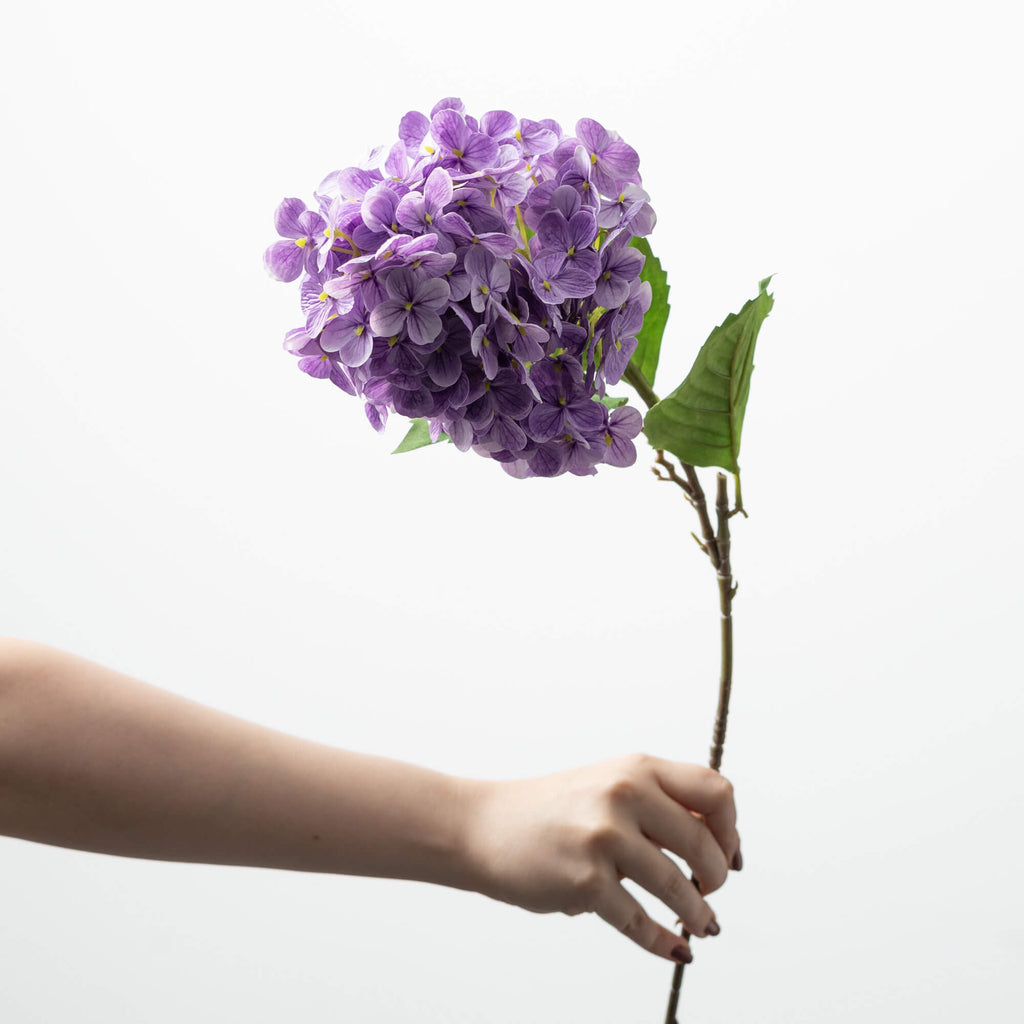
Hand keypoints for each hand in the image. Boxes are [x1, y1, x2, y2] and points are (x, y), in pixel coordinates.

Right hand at [463, 753, 739, 962]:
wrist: (483, 826)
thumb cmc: (550, 810)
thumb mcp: (608, 785)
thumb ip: (657, 804)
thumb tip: (718, 845)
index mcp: (636, 768)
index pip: (714, 791)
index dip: (731, 828)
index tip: (728, 853)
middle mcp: (624, 795)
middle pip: (703, 844)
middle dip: (716, 878)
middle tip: (710, 892)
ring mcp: (604, 838)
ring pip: (677, 887)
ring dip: (697, 915)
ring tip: (701, 925)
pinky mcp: (585, 882)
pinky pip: (640, 921)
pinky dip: (663, 942)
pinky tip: (674, 949)